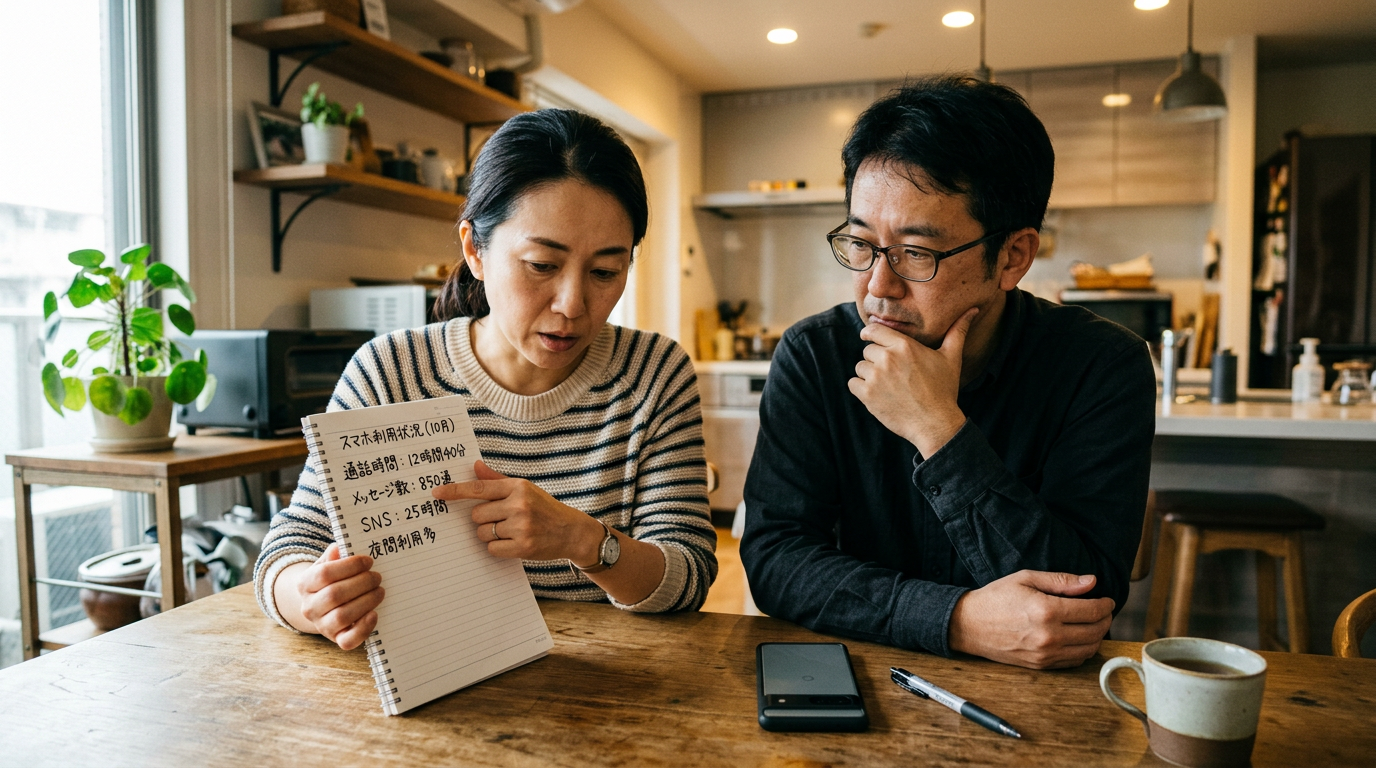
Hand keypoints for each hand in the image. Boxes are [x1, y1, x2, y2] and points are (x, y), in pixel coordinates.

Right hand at [294, 543, 383, 650]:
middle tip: (377, 577)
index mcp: (305, 584)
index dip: (349, 566)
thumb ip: (333, 556)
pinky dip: (363, 628)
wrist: (323, 606)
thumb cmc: (331, 581)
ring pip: (342, 616)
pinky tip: (374, 614)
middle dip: (362, 583)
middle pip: (334, 595)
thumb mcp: (327, 564)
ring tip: (380, 591)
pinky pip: (348, 641)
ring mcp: (322, 626)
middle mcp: (309, 607)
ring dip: (366, 602)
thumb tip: (339, 548)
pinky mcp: (336, 639)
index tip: (369, 561)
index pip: (324, 574)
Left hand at [431, 461, 604, 564]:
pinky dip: (498, 548)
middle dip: (483, 519)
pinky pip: (492, 549)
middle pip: (477, 515)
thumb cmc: (544, 508)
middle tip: (501, 520)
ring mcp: (521, 526)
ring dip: (490, 534)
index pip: (479, 488)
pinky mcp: (523, 546)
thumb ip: (497, 481)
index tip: (437, 493)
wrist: (572, 531)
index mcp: (517, 487)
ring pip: (483, 533)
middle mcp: (519, 504)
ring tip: (511, 531)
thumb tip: (475, 466)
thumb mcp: (524, 489)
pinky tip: (514, 543)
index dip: (455, 491)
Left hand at [848, 307, 976, 456]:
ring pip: (860, 367)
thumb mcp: (951, 358)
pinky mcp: (868, 395)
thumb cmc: (944, 390)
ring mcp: (876, 377)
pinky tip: (878, 395)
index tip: (870, 338)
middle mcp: (888, 358)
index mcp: (904, 345)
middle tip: (891, 373)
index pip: (874, 330)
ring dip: (868, 375)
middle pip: (867, 350)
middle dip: (876, 359)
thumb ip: (957, 331)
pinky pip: (853, 384)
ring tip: (887, 385)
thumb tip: (973, 309)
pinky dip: (861, 389)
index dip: (870, 334)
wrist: (936, 423)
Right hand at [948, 570, 1114, 668]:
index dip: (1105, 604)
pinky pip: (1073, 661)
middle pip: (1095, 631)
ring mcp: (1045, 654)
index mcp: (1046, 611)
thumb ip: (1061, 581)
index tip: (1106, 599)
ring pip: (1088, 649)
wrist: (969, 625)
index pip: (1092, 610)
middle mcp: (1049, 636)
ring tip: (1094, 624)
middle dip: (1105, 619)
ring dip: (1097, 636)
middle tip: (1103, 610)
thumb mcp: (1026, 579)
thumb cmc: (995, 598)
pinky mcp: (1041, 665)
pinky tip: (1079, 638)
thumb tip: (1091, 582)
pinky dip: (1084, 650)